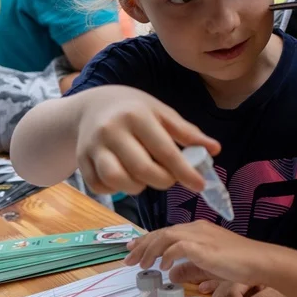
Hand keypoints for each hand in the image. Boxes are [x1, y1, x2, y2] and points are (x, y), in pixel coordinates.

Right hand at [75, 86, 219, 194]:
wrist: (91, 107)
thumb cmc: (133, 110)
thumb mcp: (161, 112)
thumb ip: (186, 132)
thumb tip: (215, 149)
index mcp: (136, 115)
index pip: (165, 150)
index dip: (185, 171)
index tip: (200, 185)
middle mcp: (111, 130)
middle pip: (143, 170)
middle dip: (163, 180)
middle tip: (168, 176)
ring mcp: (93, 147)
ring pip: (118, 181)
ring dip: (138, 187)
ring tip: (144, 176)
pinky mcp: (81, 161)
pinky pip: (100, 187)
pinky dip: (116, 190)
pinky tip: (125, 177)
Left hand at [125, 221, 269, 286]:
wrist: (259, 261)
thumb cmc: (239, 263)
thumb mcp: (207, 265)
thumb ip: (188, 267)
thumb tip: (171, 274)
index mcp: (198, 230)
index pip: (166, 231)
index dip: (147, 240)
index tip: (133, 249)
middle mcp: (197, 229)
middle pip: (162, 232)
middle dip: (142, 245)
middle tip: (128, 258)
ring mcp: (201, 236)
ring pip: (166, 236)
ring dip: (151, 250)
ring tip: (142, 264)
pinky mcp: (205, 247)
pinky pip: (179, 247)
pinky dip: (167, 255)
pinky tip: (163, 266)